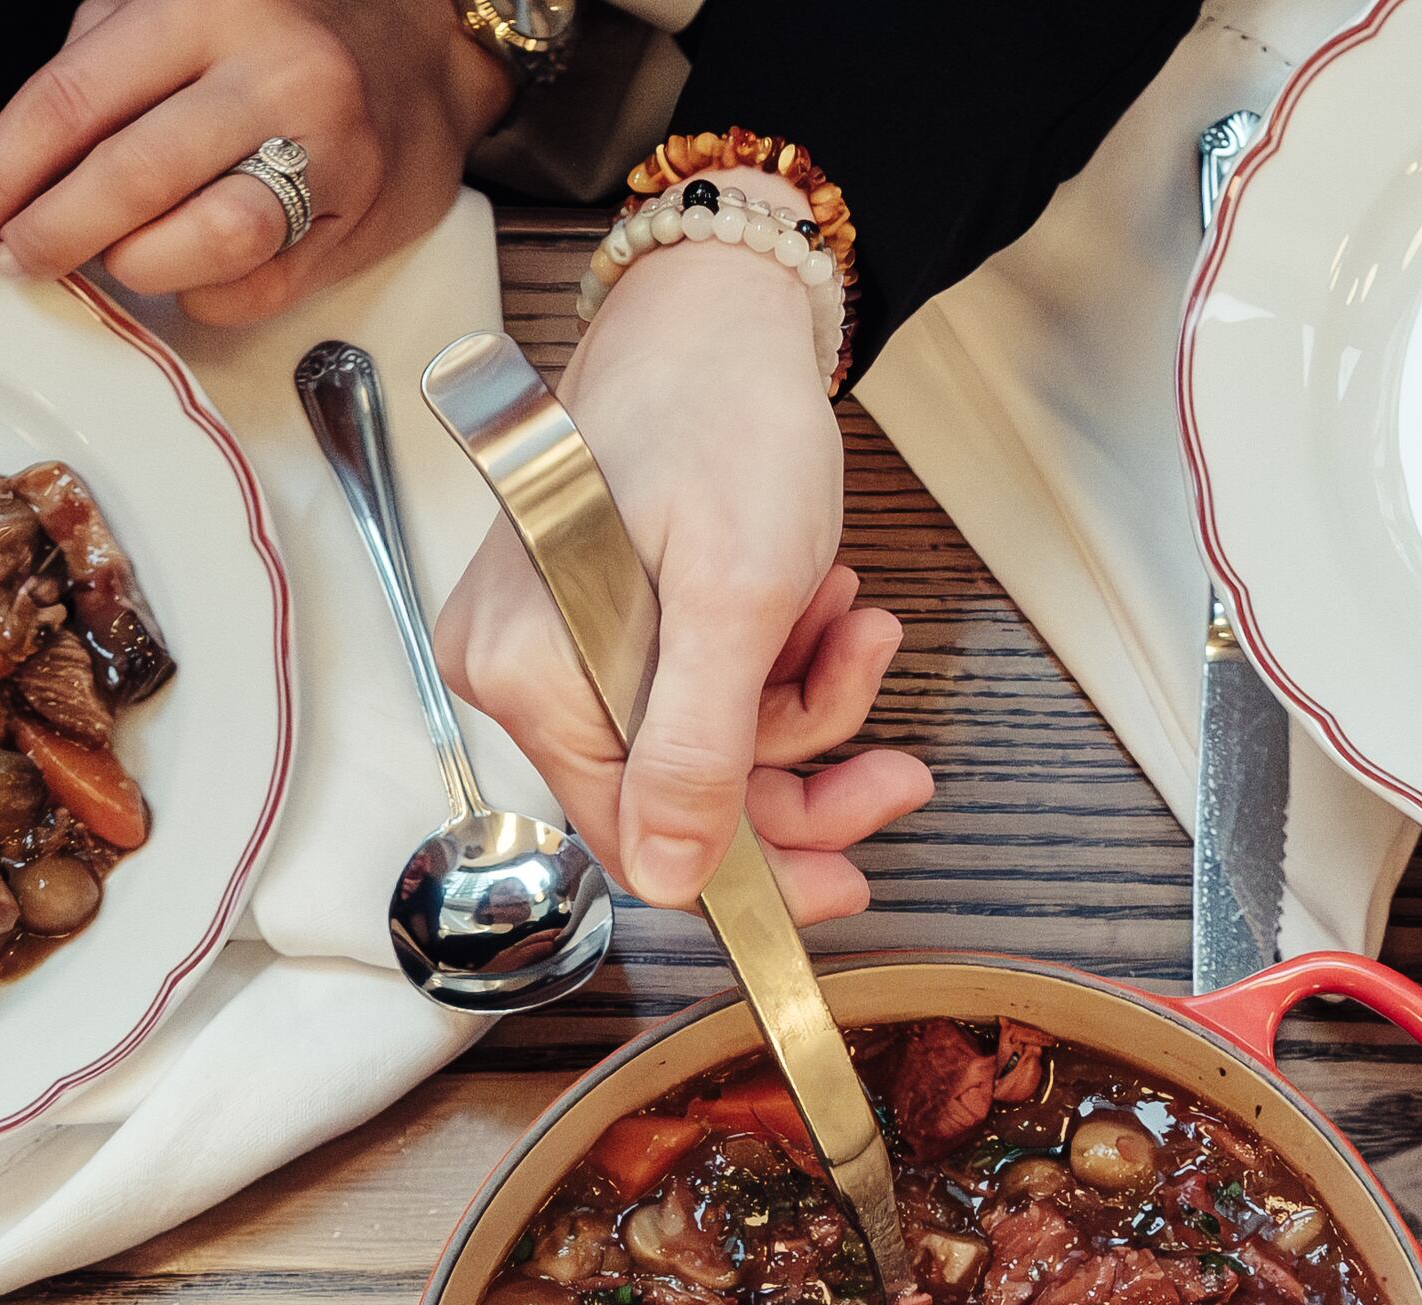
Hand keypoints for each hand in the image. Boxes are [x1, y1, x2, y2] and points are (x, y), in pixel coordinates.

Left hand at [0, 0, 511, 327]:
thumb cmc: (282, 22)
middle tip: (16, 257)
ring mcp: (328, 151)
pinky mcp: (361, 219)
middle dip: (52, 232)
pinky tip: (186, 273)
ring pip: (205, 241)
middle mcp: (273, 74)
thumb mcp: (180, 1)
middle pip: (132, 178)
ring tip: (110, 259)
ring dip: (133, 267)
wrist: (427, 41)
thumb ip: (95, 69)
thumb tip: (0, 174)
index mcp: (209, 6)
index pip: (75, 100)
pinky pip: (258, 288)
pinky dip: (201, 295)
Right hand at [436, 245, 931, 921]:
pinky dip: (776, 661)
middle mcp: (524, 672)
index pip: (644, 839)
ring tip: (853, 621)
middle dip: (801, 772)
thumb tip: (673, 877)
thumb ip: (699, 747)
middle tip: (898, 762)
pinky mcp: (601, 619)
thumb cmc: (721, 417)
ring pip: (705, 746)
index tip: (852, 876)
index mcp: (534, 675)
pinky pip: (699, 689)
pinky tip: (818, 601)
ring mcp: (558, 645)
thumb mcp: (734, 595)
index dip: (757, 873)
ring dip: (801, 700)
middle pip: (679, 799)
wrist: (720, 309)